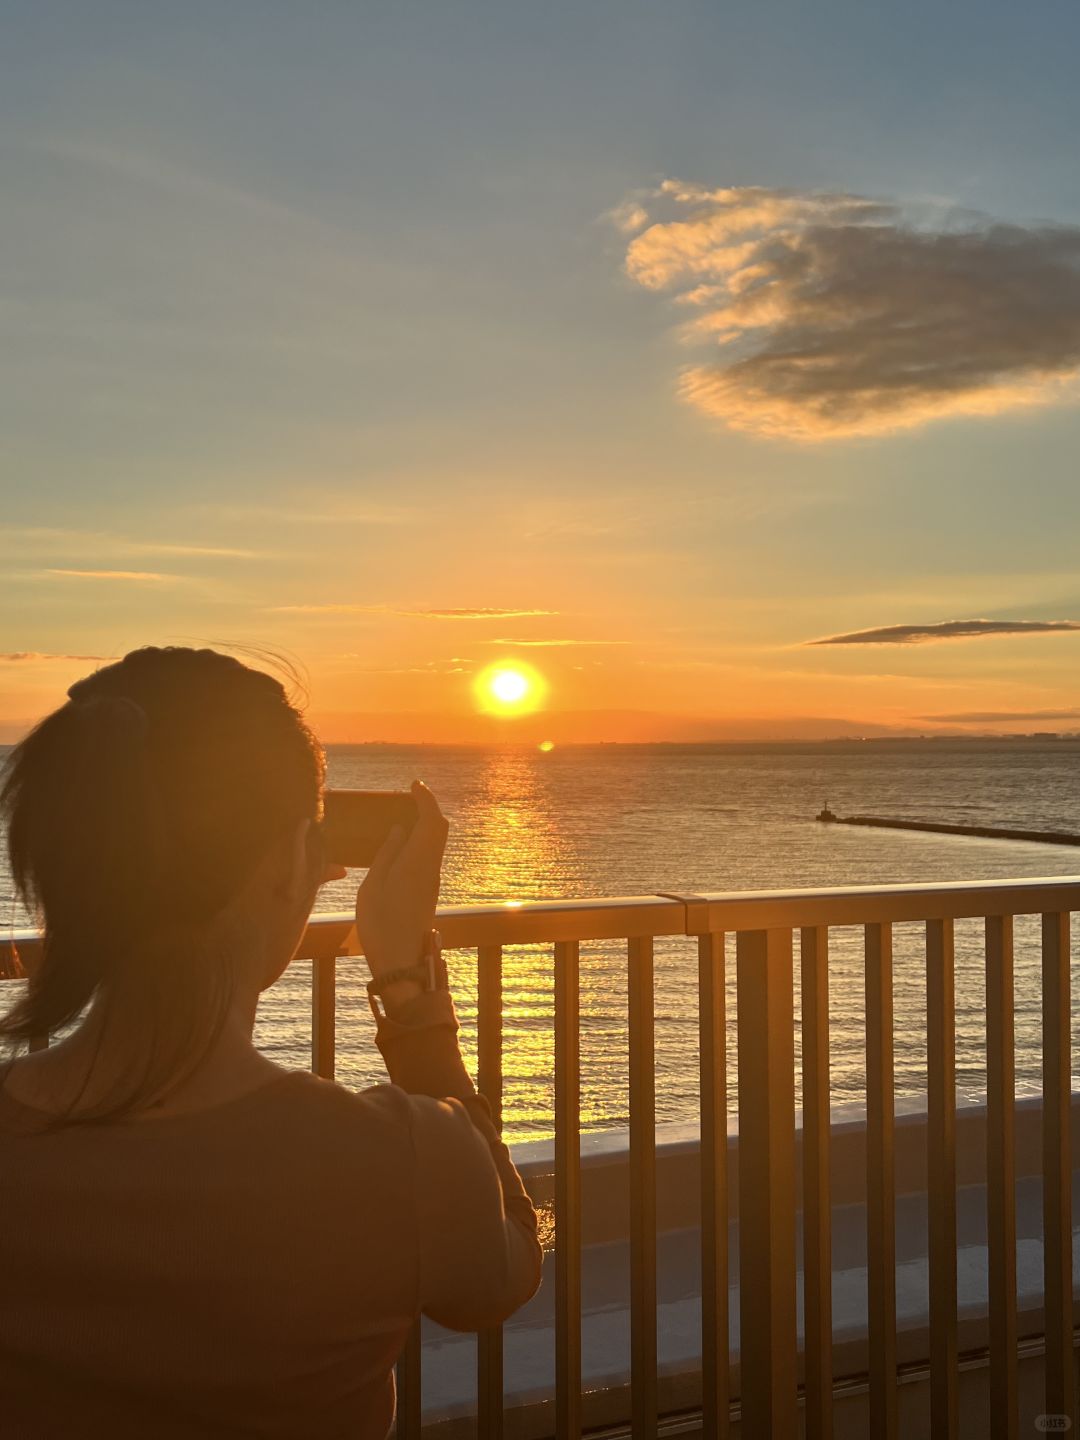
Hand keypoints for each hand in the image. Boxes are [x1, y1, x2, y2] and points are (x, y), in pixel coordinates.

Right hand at [354, 779, 448, 981]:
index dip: (425, 799)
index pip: (431, 820)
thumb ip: (387, 854)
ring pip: (435, 843)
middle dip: (427, 809)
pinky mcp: (426, 892)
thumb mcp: (373, 886)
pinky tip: (399, 845)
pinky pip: (427, 856)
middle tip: (407, 798)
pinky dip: (418, 841)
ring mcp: (430, 881)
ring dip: (423, 825)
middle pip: (438, 829)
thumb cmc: (381, 926)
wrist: (402, 963)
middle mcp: (430, 868)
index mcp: (418, 861)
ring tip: (399, 817)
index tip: (413, 785)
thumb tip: (400, 829)